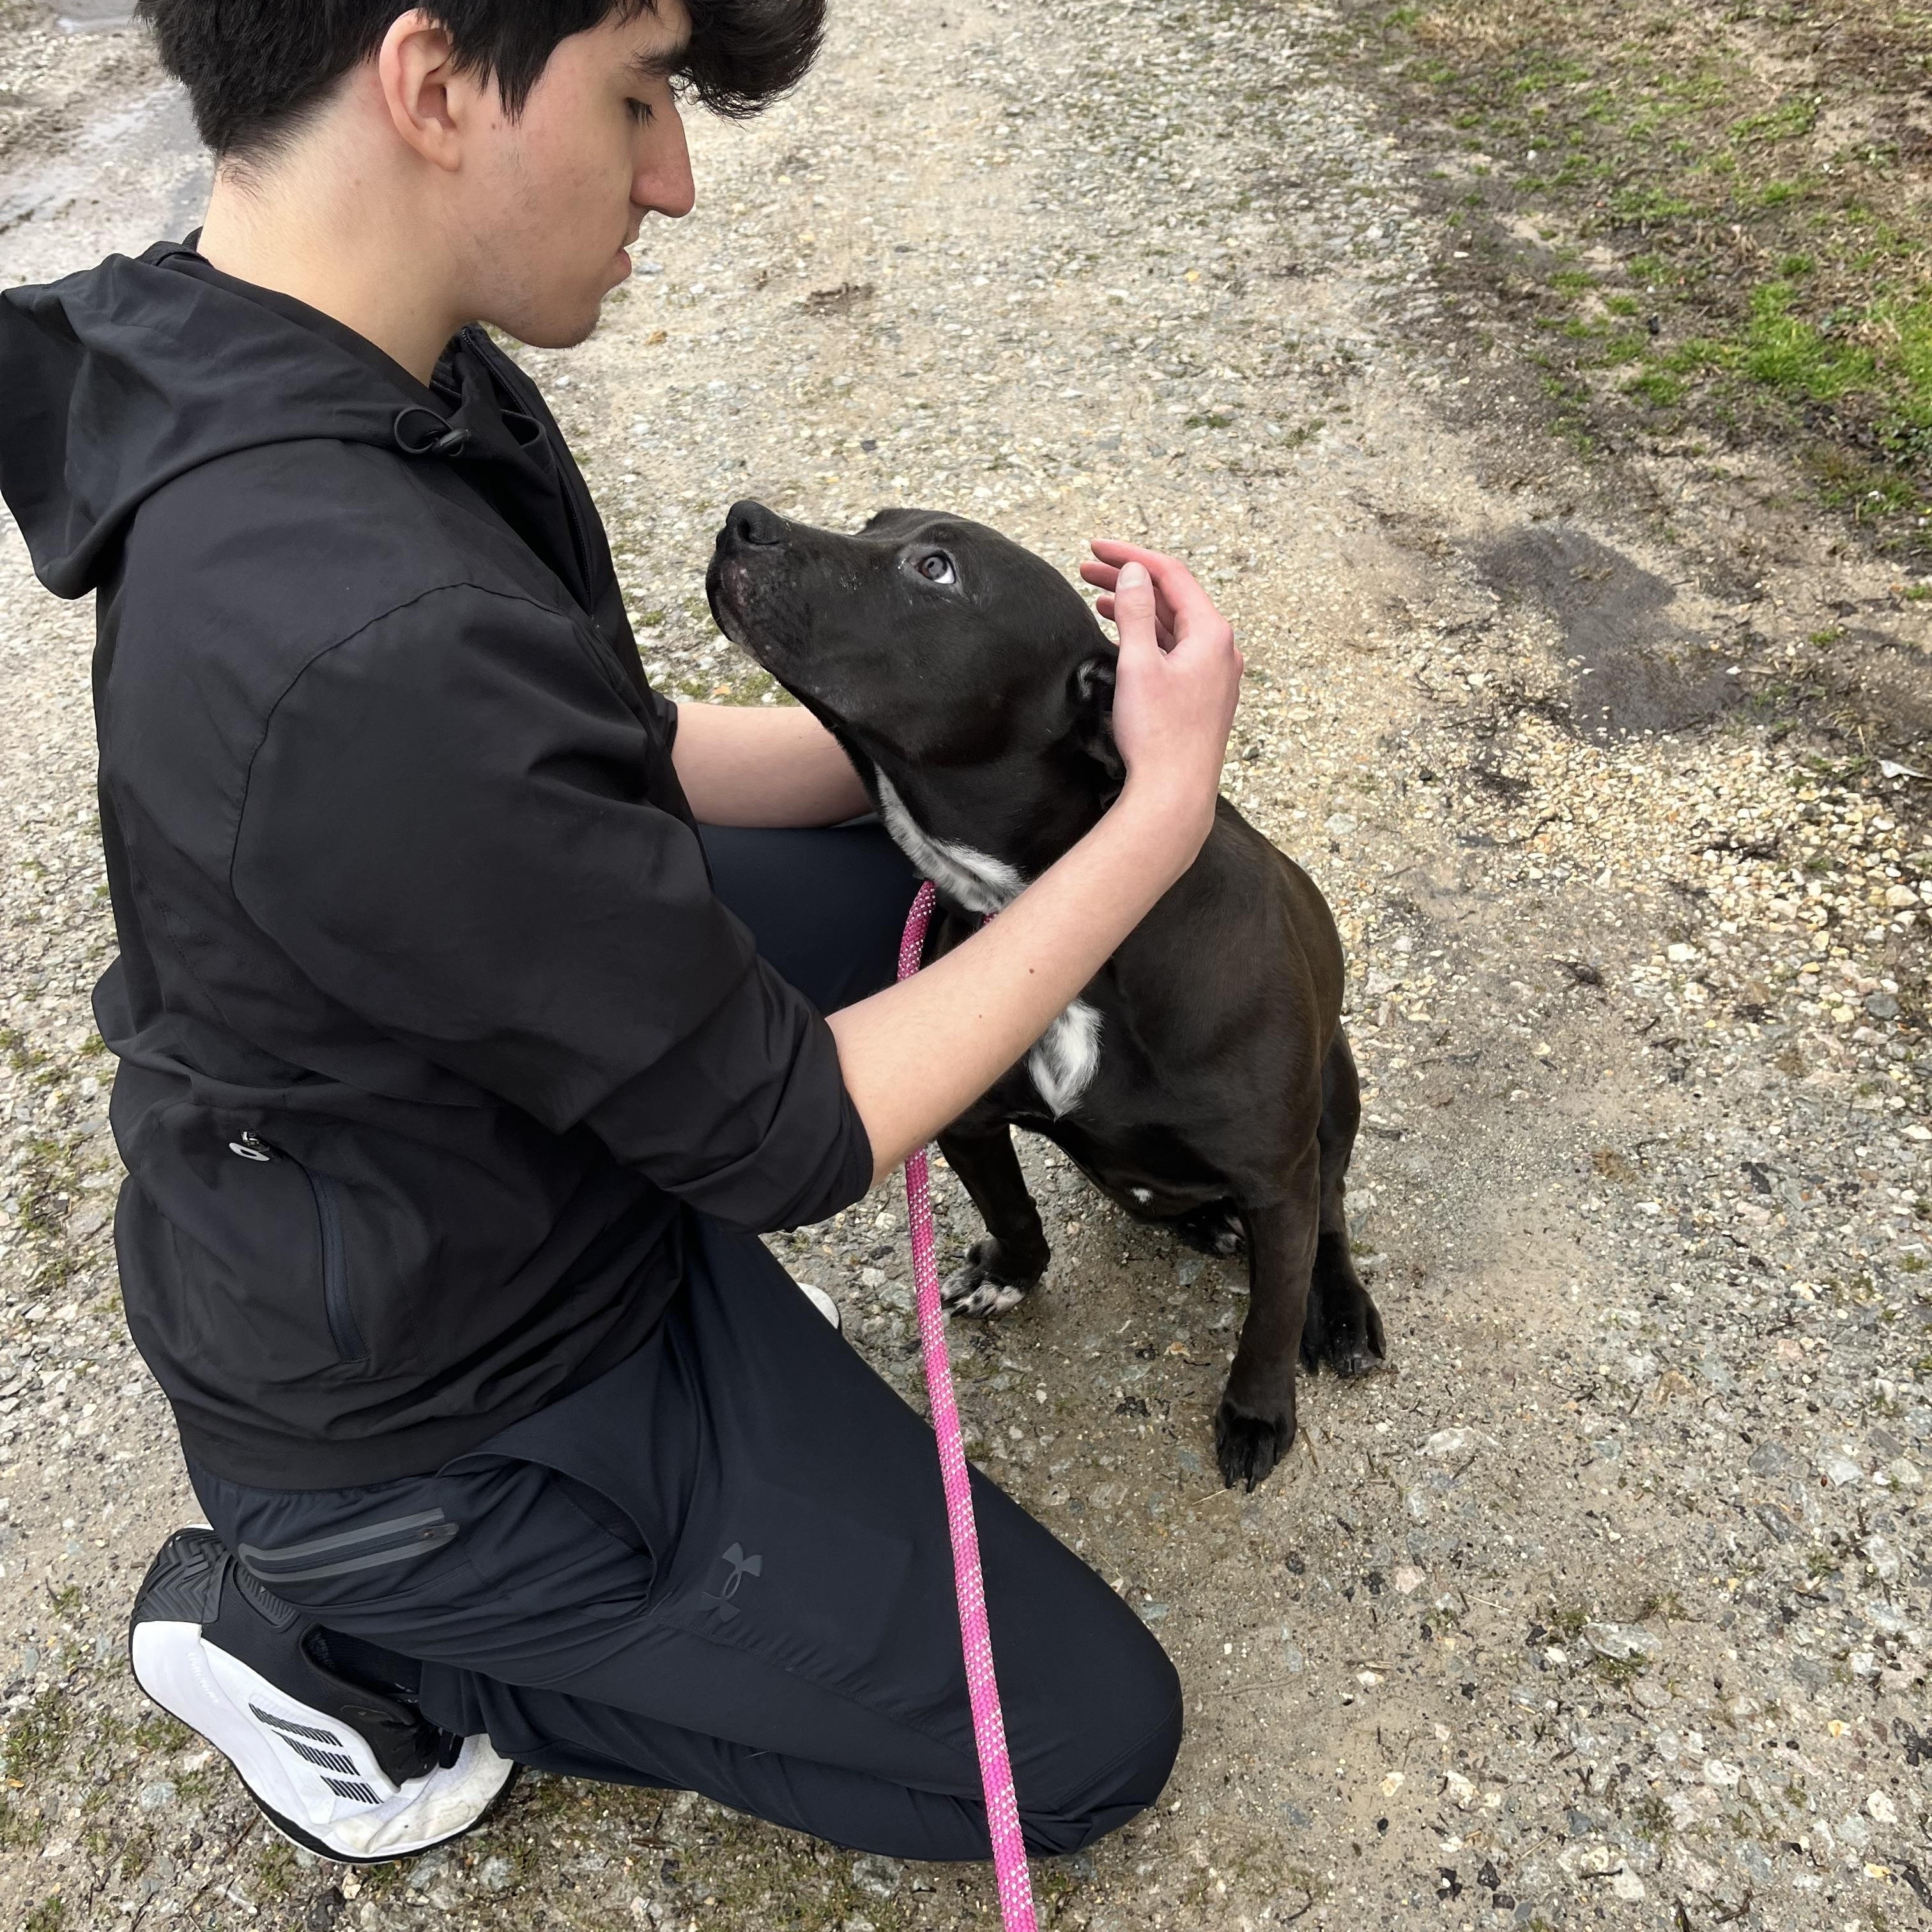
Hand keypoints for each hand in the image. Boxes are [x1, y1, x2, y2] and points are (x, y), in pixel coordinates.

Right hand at [1080, 539, 1242, 840]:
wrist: (1175, 794)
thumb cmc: (1158, 735)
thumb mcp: (1139, 664)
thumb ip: (1136, 613)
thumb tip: (1134, 574)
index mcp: (1212, 633)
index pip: (1171, 575)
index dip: (1130, 556)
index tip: (1095, 548)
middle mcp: (1221, 649)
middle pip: (1173, 597)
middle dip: (1130, 580)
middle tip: (1087, 568)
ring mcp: (1214, 673)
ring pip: (1174, 624)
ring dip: (1138, 607)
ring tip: (1098, 596)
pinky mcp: (1203, 693)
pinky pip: (1175, 649)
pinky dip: (1148, 634)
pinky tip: (1124, 633)